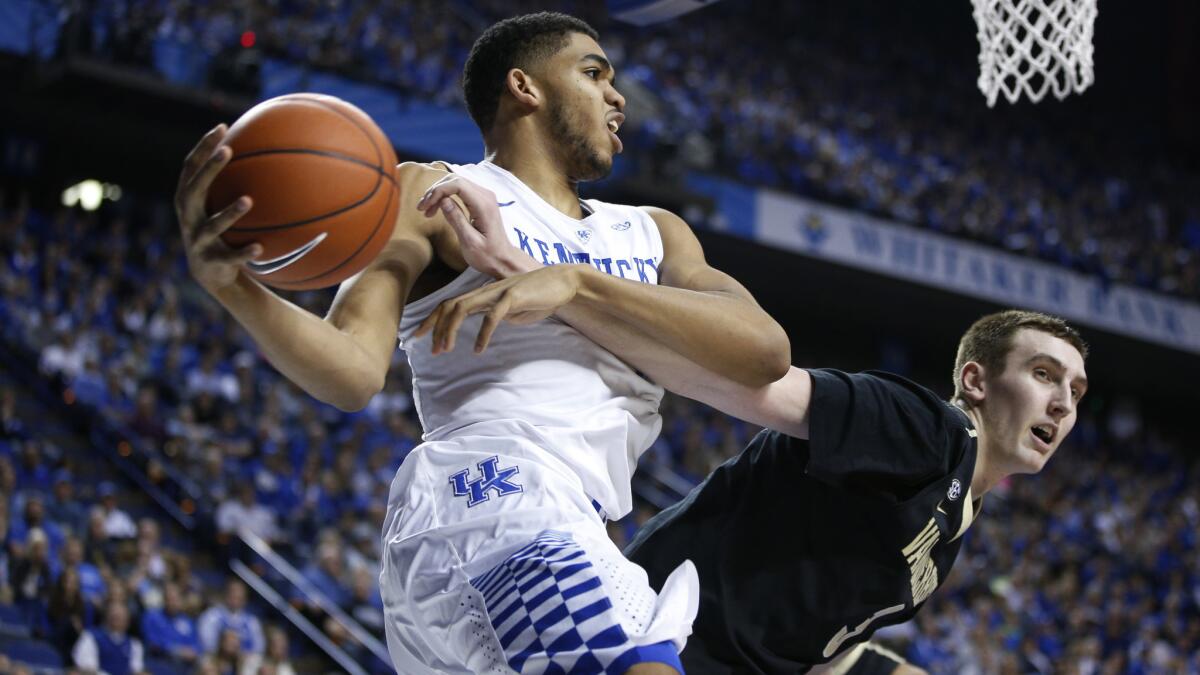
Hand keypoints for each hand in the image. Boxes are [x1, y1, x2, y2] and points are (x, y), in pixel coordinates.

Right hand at [174, 124, 260, 294]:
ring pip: (212, 226)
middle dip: (209, 169)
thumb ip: (231, 183)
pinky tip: (260, 247)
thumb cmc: (220, 231)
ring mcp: (197, 240)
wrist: (211, 273)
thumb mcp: (219, 206)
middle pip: (194, 189)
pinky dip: (244, 252)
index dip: (203, 147)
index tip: (221, 127)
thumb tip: (263, 152)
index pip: (190, 168)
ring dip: (229, 213)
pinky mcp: (210, 261)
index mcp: (188, 200)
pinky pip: (230, 256)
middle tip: (228, 150)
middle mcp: (188, 217)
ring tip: (249, 200)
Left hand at [413, 265, 584, 353]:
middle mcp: (485, 291)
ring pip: (463, 307)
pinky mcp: (513, 296)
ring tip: (447, 349)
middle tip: (431, 350)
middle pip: (450, 305)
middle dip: (435, 327)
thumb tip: (489, 326)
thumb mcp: (512, 311)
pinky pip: (492, 316)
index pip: (450, 304)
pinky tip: (478, 349)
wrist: (563, 283)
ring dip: (451, 329)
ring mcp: (498, 292)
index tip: (419, 337)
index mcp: (483, 294)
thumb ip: (498, 317)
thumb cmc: (538, 297)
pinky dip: (483, 334)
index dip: (432, 320)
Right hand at [416, 174, 536, 277]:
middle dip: (435, 191)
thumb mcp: (469, 242)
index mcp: (484, 205)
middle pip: (455, 180)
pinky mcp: (481, 201)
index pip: (457, 184)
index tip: (425, 207)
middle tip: (422, 208)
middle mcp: (486, 196)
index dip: (438, 191)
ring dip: (439, 193)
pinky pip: (461, 190)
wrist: (503, 259)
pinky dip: (446, 196)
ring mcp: (484, 196)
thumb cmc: (488, 255)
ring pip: (456, 183)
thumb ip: (457, 219)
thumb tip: (443, 201)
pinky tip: (437, 208)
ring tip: (426, 210)